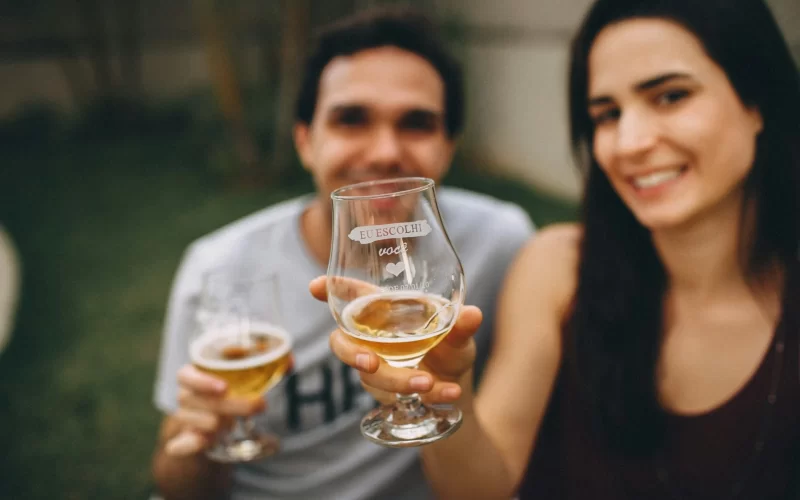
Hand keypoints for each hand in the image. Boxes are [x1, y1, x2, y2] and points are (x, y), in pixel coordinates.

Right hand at [164, 365, 265, 456]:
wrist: (215, 423)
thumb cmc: (230, 392)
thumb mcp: (243, 377)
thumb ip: (267, 366)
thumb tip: (289, 362)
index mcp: (192, 376)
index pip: (185, 376)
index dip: (202, 382)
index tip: (224, 388)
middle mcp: (185, 396)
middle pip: (200, 401)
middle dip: (233, 405)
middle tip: (259, 405)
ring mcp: (184, 419)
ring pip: (201, 422)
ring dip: (223, 423)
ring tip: (236, 422)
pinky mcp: (184, 441)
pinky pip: (180, 445)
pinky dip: (193, 444)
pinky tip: (209, 440)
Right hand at [309, 276, 482, 403]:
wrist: (456, 392)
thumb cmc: (451, 350)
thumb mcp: (460, 338)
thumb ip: (462, 328)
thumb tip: (474, 314)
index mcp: (386, 311)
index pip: (353, 294)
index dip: (332, 288)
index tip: (315, 285)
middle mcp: (372, 337)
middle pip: (342, 343)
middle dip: (351, 354)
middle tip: (370, 364)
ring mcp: (374, 366)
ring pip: (369, 376)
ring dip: (399, 380)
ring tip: (430, 382)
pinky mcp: (383, 392)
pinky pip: (390, 397)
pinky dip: (421, 396)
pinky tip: (447, 394)